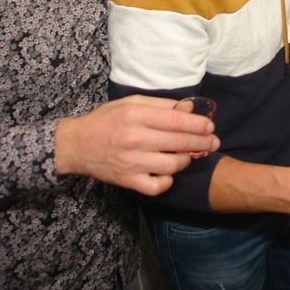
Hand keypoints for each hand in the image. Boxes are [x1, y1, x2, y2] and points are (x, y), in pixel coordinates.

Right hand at [55, 95, 219, 195]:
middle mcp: (135, 139)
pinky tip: (169, 172)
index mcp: (136, 116)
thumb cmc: (106, 120)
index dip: (198, 124)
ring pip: (173, 165)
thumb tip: (189, 109)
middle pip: (179, 142)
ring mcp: (131, 162)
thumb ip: (161, 105)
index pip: (177, 121)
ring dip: (187, 160)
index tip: (210, 126)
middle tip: (213, 142)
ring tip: (189, 154)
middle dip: (202, 142)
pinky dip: (168, 181)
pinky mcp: (128, 181)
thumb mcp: (131, 103)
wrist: (76, 144)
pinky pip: (157, 186)